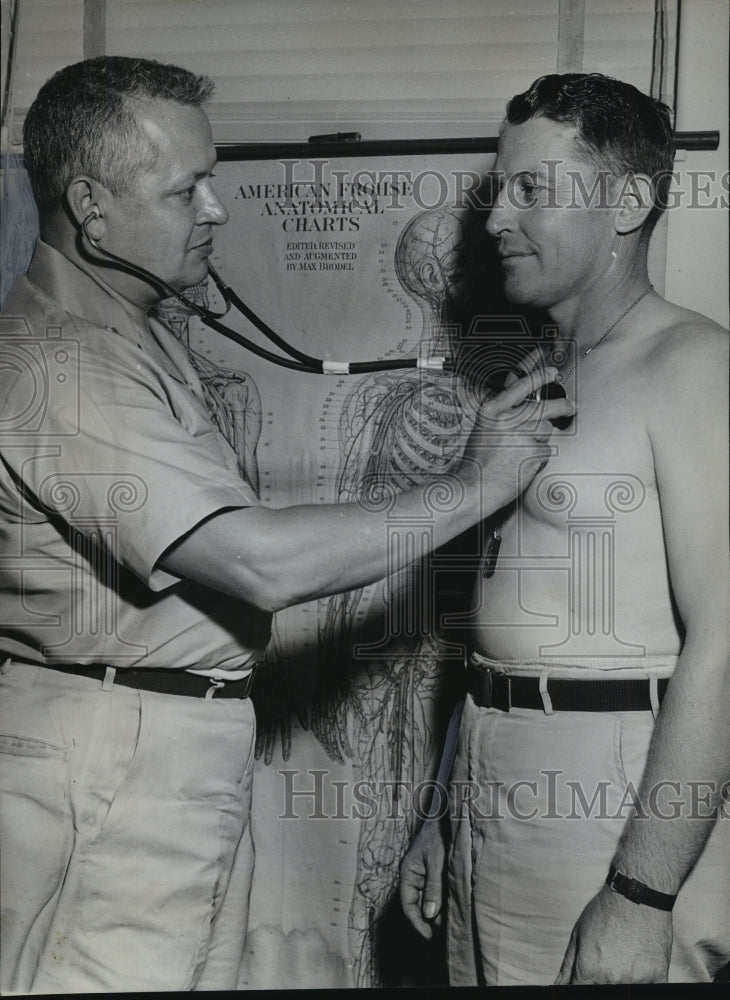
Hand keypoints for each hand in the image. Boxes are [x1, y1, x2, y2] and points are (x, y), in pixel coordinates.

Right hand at [399, 818, 447, 938]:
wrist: (447, 816)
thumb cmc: (439, 836)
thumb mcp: (436, 862)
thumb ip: (433, 887)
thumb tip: (429, 914)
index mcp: (408, 873)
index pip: (408, 905)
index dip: (417, 923)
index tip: (429, 936)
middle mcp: (414, 876)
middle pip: (418, 905)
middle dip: (430, 918)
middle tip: (446, 928)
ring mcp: (423, 875)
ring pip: (428, 900)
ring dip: (438, 909)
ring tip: (451, 917)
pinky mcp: (434, 873)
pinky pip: (435, 891)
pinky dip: (442, 899)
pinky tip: (453, 903)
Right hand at [461, 348, 575, 507]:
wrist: (475, 485)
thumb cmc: (479, 458)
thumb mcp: (484, 427)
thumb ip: (503, 409)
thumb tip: (523, 392)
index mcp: (492, 410)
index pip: (520, 385)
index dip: (539, 375)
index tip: (552, 371)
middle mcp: (507, 420)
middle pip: (546, 407)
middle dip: (564, 406)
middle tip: (571, 406)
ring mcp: (520, 436)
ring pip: (546, 429)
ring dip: (542, 438)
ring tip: (524, 450)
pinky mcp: (531, 453)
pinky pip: (546, 450)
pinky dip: (540, 457)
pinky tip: (524, 462)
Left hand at [554, 885, 672, 984]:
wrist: (636, 894)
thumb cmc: (605, 911)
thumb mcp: (578, 934)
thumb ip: (568, 966)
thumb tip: (559, 987)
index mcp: (589, 970)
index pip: (579, 992)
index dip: (580, 986)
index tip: (584, 979)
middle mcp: (612, 979)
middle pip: (602, 991)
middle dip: (600, 979)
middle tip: (608, 956)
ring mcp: (637, 980)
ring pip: (625, 990)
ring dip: (622, 977)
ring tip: (623, 954)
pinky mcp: (659, 977)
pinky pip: (650, 990)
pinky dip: (643, 980)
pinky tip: (639, 961)